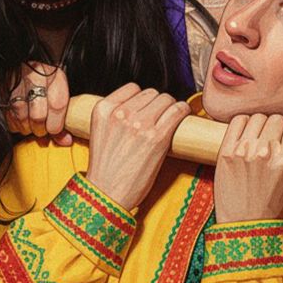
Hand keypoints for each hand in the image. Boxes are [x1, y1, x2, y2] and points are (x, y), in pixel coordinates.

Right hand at [6, 62, 71, 143]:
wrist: (26, 63)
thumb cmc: (47, 80)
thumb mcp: (60, 92)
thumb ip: (62, 118)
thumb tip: (65, 141)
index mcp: (54, 77)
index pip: (57, 108)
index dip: (55, 126)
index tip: (54, 128)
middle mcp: (35, 78)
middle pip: (37, 117)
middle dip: (40, 129)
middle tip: (41, 128)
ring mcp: (17, 84)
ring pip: (21, 119)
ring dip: (27, 127)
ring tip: (31, 123)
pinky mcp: (3, 91)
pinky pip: (8, 117)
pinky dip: (15, 124)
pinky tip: (20, 119)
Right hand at [86, 84, 190, 210]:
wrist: (107, 194)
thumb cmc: (106, 169)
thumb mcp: (100, 132)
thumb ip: (115, 115)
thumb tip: (142, 104)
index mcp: (103, 110)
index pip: (132, 87)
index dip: (142, 99)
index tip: (146, 110)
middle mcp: (120, 113)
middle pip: (151, 92)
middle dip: (157, 104)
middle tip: (159, 119)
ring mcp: (139, 124)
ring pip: (165, 99)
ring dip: (170, 108)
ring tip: (169, 121)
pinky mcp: (157, 137)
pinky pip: (177, 111)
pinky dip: (182, 111)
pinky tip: (182, 118)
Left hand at [214, 113, 282, 223]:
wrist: (246, 226)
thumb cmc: (276, 209)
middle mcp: (268, 152)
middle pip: (278, 119)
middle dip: (279, 128)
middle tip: (275, 142)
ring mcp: (245, 150)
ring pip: (258, 118)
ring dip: (261, 126)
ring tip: (260, 141)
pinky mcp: (226, 151)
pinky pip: (238, 121)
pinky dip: (244, 124)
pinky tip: (247, 136)